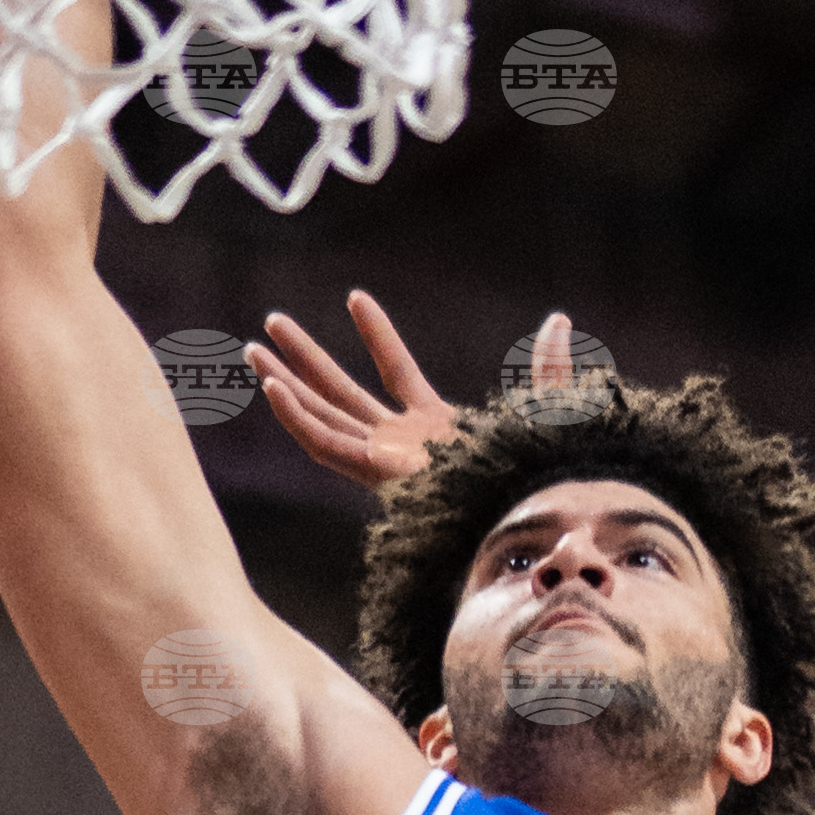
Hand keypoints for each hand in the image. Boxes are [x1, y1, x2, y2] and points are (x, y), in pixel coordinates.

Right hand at [254, 290, 567, 493]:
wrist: (535, 516)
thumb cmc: (545, 480)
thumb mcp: (550, 409)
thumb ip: (550, 366)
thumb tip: (561, 319)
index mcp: (434, 428)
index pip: (396, 371)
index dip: (378, 334)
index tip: (356, 298)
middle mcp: (401, 445)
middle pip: (340, 394)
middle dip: (304, 360)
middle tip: (271, 324)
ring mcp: (386, 460)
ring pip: (322, 417)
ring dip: (286, 382)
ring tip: (253, 348)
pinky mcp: (379, 475)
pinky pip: (326, 446)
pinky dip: (297, 420)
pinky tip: (273, 387)